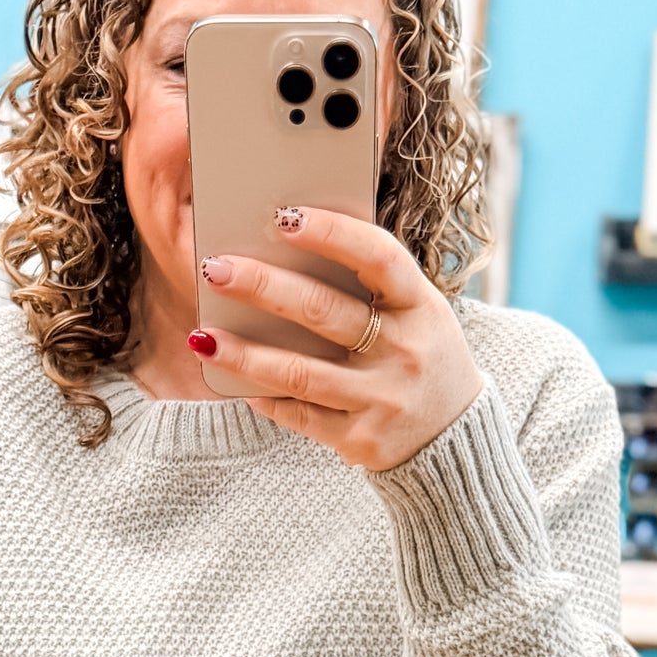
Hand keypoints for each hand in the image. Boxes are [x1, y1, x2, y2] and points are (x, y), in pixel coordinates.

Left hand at [190, 209, 483, 471]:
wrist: (454, 441)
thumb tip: (287, 248)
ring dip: (244, 354)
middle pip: (323, 311)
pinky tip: (233, 380)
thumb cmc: (419, 357)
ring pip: (300, 372)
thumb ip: (369, 286)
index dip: (331, 233)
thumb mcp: (416, 314)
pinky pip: (300, 415)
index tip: (282, 216)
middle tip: (214, 270)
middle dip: (263, 287)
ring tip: (202, 337)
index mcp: (421, 306)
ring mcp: (383, 399)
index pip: (378, 256)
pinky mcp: (361, 439)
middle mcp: (405, 351)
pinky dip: (264, 396)